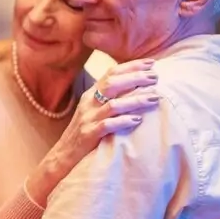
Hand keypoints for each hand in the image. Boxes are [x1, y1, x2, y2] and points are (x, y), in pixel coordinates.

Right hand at [29, 59, 159, 203]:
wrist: (63, 155)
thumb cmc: (85, 131)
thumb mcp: (94, 109)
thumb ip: (110, 97)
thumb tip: (138, 85)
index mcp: (91, 94)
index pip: (111, 73)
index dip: (131, 66)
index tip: (151, 63)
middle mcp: (89, 103)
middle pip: (112, 84)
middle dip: (136, 78)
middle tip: (156, 77)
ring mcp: (88, 119)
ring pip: (113, 105)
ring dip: (135, 100)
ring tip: (154, 98)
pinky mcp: (88, 135)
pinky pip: (107, 125)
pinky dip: (123, 121)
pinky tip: (138, 120)